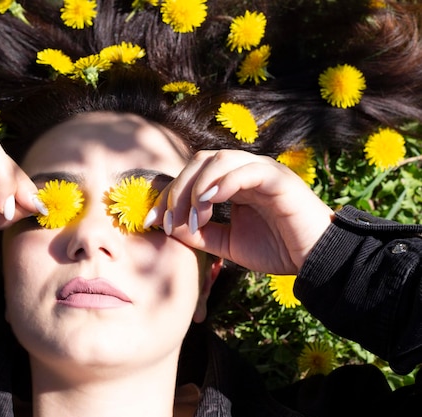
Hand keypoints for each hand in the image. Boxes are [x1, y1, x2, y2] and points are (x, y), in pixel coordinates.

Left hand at [147, 150, 333, 273]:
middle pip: (198, 162)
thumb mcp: (226, 244)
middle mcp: (244, 171)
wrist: (314, 260)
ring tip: (193, 216)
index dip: (168, 195)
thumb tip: (168, 224)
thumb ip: (198, 233)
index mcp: (231, 183)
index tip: (151, 220)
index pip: (191, 175)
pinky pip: (245, 170)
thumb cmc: (276, 249)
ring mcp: (261, 171)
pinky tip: (209, 204)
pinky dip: (222, 184)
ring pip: (217, 160)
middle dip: (177, 190)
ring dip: (196, 188)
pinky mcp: (278, 178)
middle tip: (168, 220)